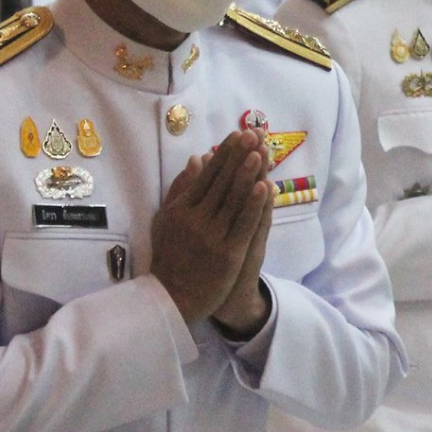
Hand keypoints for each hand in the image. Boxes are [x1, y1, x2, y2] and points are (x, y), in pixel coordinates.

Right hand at [150, 129, 269, 325]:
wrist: (174, 297)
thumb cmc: (171, 257)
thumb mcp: (166, 220)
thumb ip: (180, 189)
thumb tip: (197, 160)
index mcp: (182, 209)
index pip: (207, 175)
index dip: (224, 154)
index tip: (237, 135)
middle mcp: (196, 219)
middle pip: (222, 182)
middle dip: (238, 156)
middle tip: (252, 134)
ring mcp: (212, 236)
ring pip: (234, 200)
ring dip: (248, 174)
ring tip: (259, 152)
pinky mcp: (228, 253)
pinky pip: (244, 225)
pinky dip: (255, 205)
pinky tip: (265, 187)